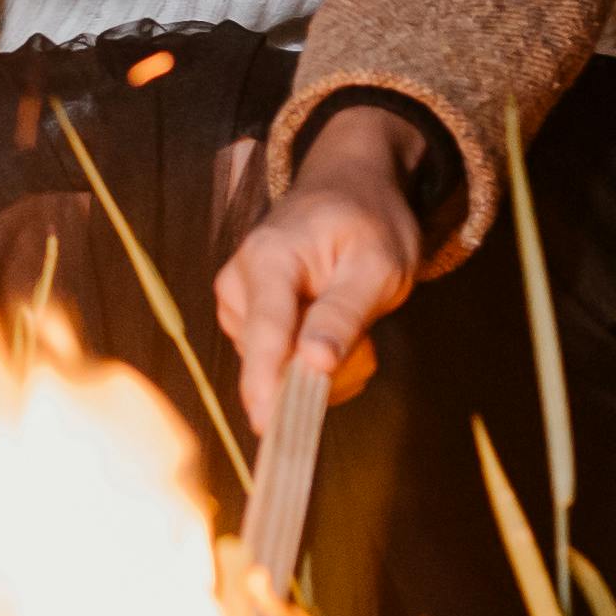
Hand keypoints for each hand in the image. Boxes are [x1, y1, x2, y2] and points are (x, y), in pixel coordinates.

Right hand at [217, 110, 425, 446]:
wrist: (348, 188)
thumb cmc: (369, 221)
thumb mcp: (378, 265)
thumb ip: (344, 314)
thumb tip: (314, 366)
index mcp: (269, 259)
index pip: (266, 332)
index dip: (267, 383)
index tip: (268, 427)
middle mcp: (239, 281)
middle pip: (273, 360)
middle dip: (325, 370)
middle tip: (368, 342)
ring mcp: (236, 301)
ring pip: (278, 369)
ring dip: (323, 367)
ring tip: (352, 323)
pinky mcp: (243, 318)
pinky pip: (278, 365)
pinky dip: (312, 362)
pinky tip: (332, 333)